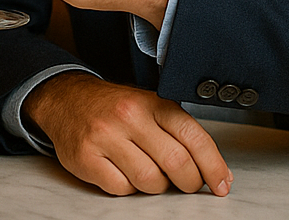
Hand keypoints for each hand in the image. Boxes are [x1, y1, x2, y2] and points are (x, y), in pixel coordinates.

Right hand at [25, 73, 231, 195]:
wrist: (66, 99)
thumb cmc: (114, 107)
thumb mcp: (149, 106)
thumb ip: (180, 134)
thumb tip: (217, 171)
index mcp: (152, 102)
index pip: (194, 137)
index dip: (213, 166)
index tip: (221, 184)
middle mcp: (129, 115)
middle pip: (176, 162)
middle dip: (189, 182)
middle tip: (188, 185)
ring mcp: (106, 136)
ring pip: (149, 180)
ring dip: (156, 186)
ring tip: (149, 174)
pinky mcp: (86, 156)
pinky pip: (121, 188)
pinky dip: (128, 188)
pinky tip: (124, 173)